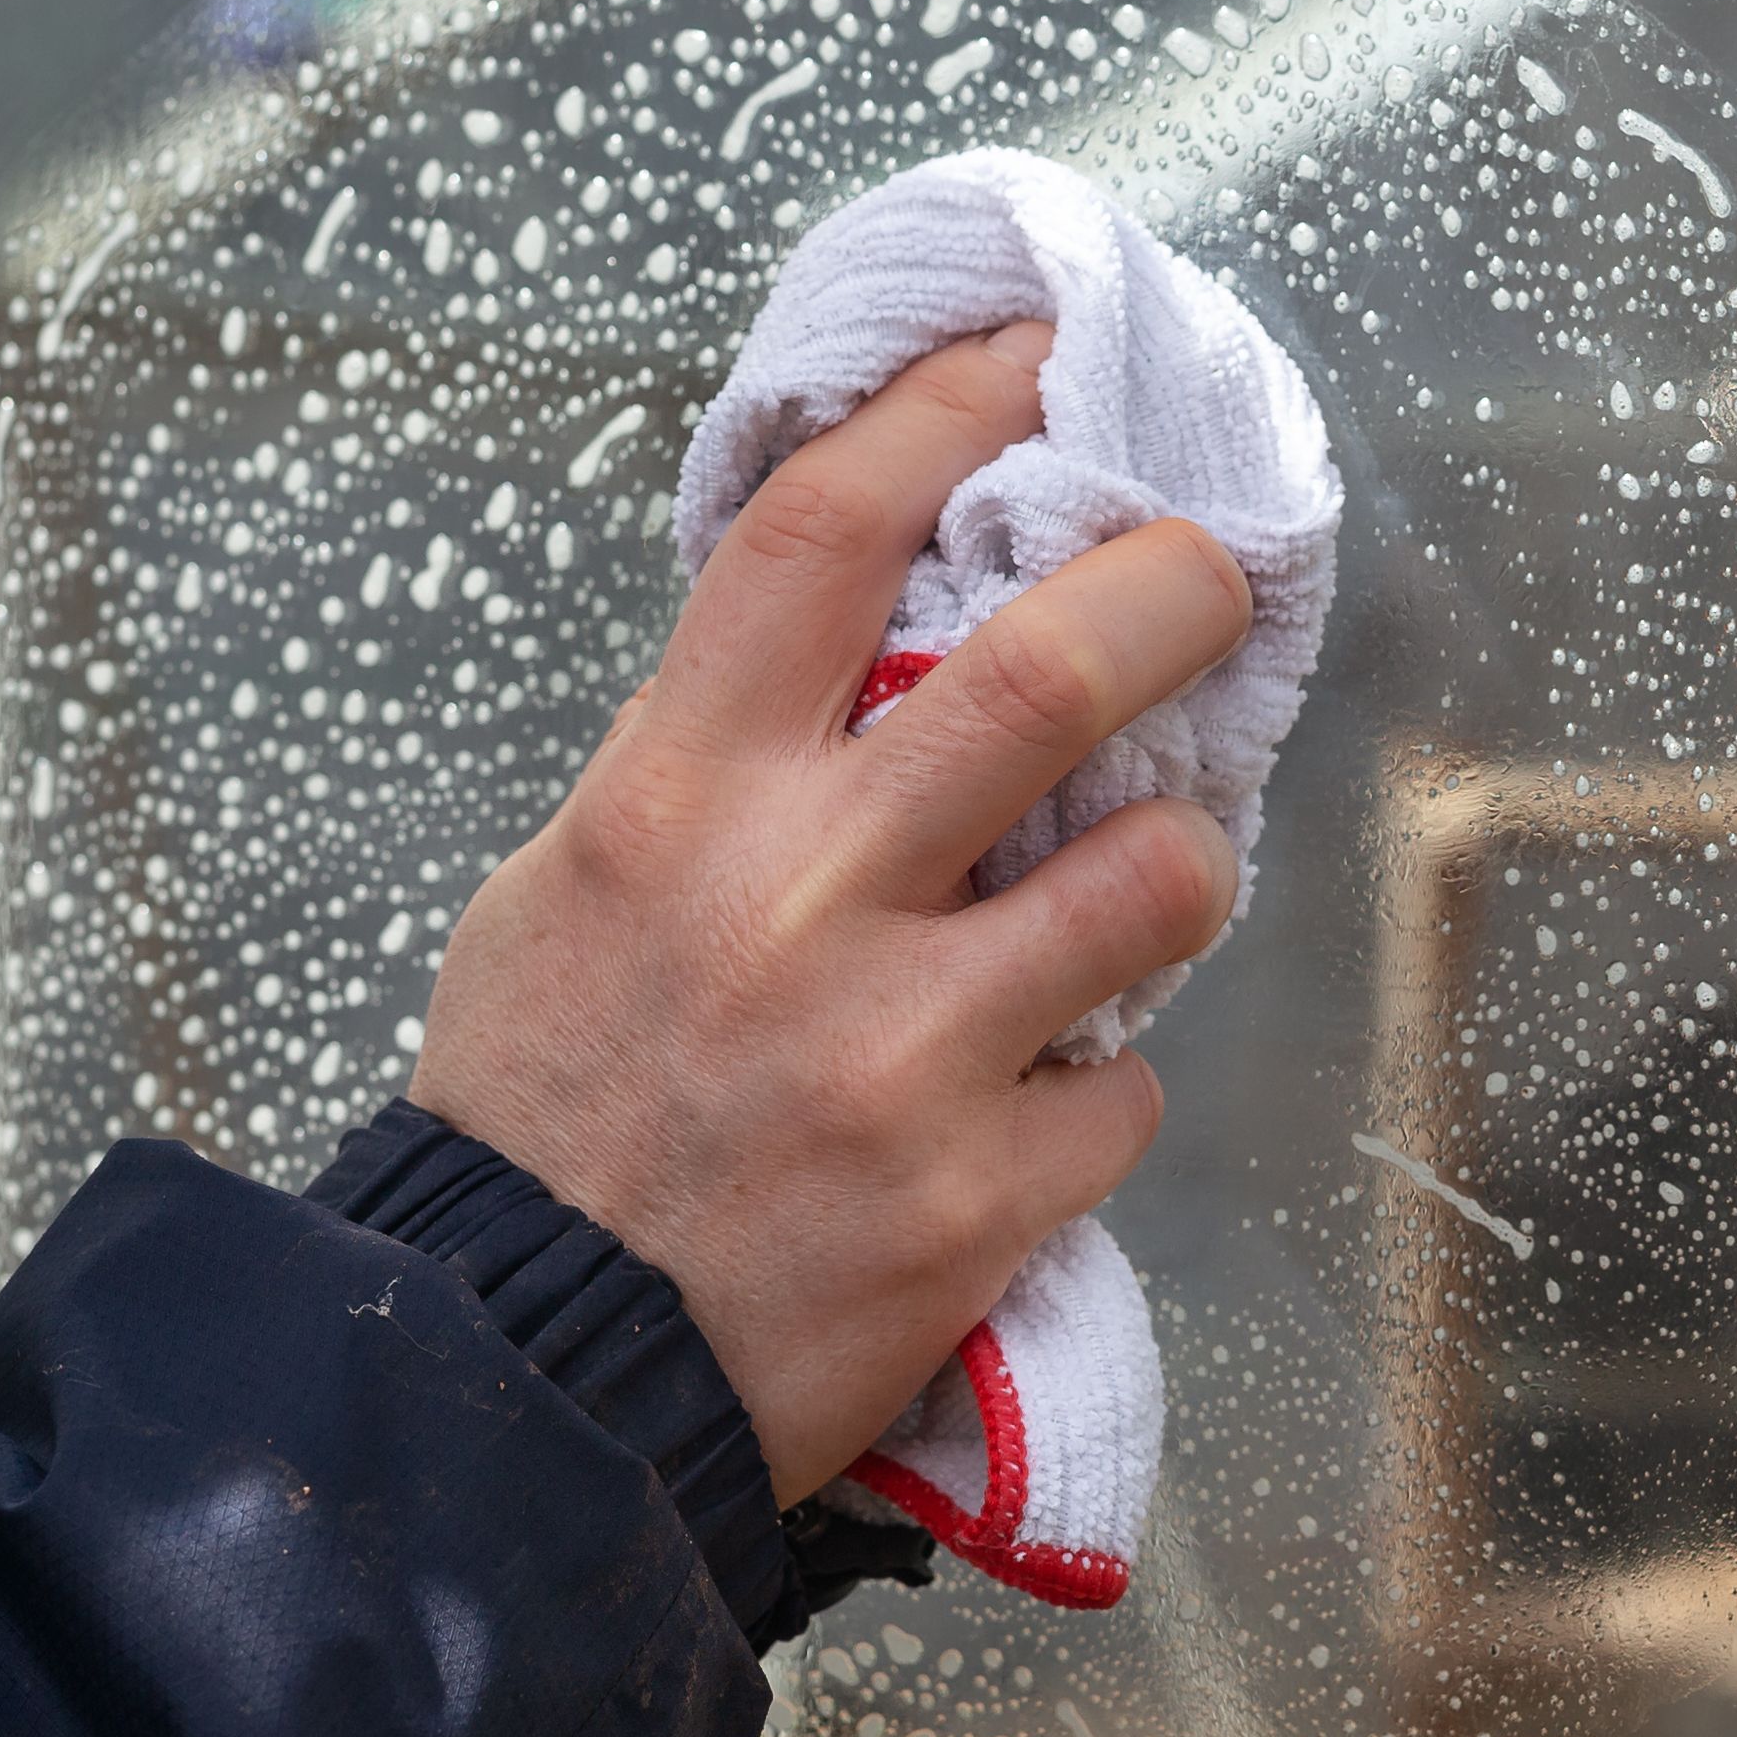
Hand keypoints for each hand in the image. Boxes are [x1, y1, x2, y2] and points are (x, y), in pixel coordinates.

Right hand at [411, 326, 1251, 1497]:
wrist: (520, 1378)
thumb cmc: (546, 1118)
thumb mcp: (577, 889)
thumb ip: (715, 770)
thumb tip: (864, 651)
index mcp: (678, 800)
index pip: (826, 536)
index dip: (946, 411)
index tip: (1029, 357)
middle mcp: (795, 902)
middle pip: (1049, 673)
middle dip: (1172, 590)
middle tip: (1216, 574)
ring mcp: (898, 1054)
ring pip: (1153, 883)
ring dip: (1186, 865)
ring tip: (1155, 880)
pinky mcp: (977, 1200)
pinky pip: (1126, 1095)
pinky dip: (1101, 1093)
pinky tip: (1034, 1113)